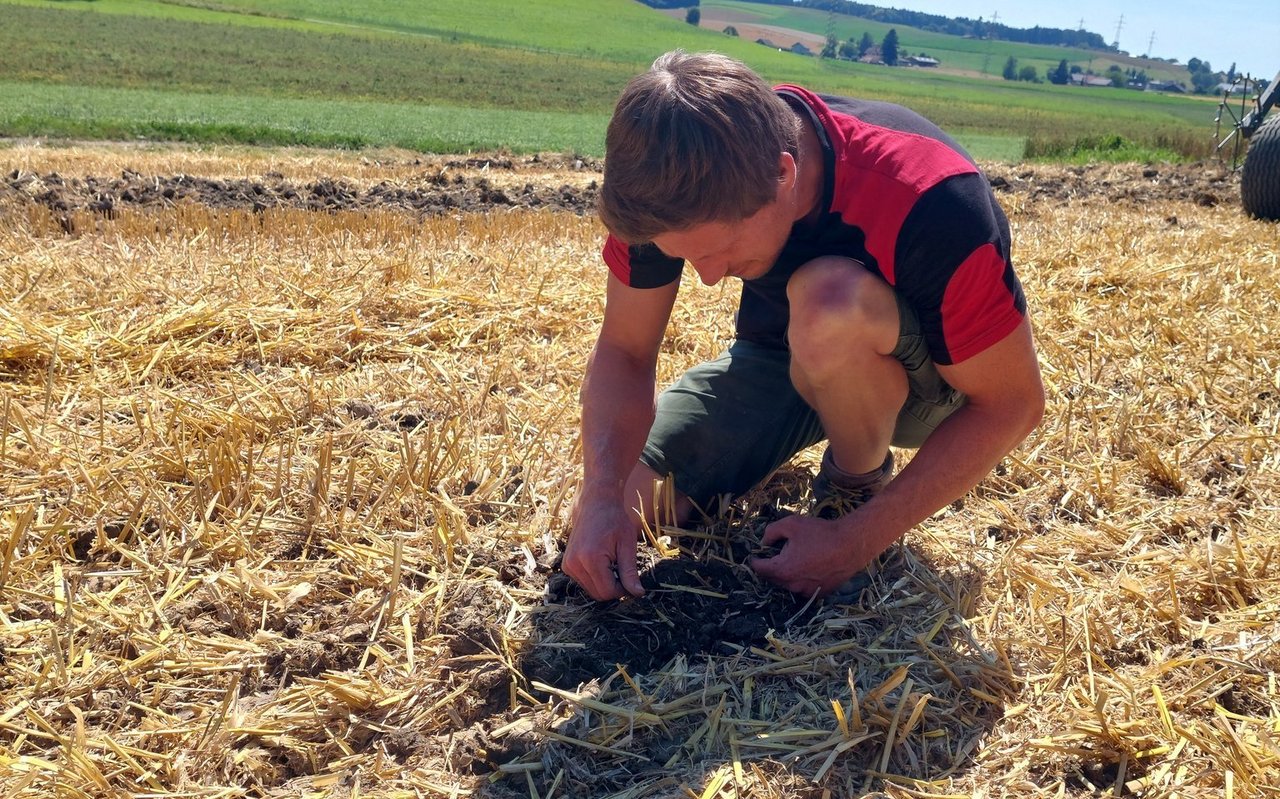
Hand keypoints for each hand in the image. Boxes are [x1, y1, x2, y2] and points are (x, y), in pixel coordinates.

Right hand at [562, 499, 645, 600]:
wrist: (595, 504)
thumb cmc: (615, 520)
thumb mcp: (627, 545)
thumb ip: (630, 572)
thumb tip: (638, 594)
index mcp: (590, 559)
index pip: (607, 592)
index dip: (622, 590)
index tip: (630, 579)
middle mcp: (575, 564)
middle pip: (598, 594)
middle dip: (613, 588)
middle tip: (623, 571)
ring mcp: (568, 565)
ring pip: (591, 590)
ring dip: (604, 584)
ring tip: (611, 563)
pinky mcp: (566, 565)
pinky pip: (584, 583)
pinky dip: (595, 579)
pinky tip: (601, 563)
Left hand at [749, 514, 871, 596]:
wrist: (851, 545)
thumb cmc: (820, 534)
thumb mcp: (791, 524)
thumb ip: (771, 532)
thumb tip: (764, 542)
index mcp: (783, 570)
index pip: (759, 569)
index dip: (755, 560)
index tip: (755, 555)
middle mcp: (793, 585)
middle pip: (773, 578)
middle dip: (771, 567)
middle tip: (775, 554)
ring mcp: (807, 592)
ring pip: (789, 584)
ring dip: (787, 574)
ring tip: (795, 559)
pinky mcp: (820, 594)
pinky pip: (804, 588)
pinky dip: (802, 580)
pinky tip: (809, 567)